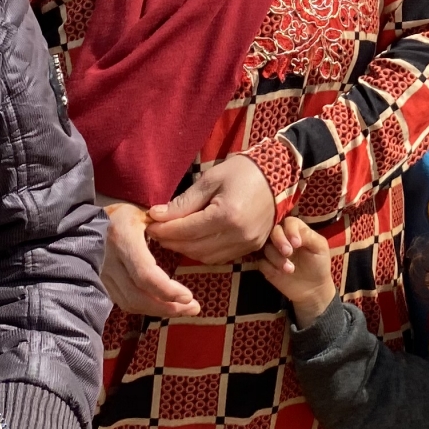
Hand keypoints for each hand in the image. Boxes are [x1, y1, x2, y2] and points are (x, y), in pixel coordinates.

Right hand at [96, 197, 199, 317]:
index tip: (189, 297)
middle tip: (193, 307)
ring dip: (158, 310)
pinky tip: (162, 304)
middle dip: (167, 307)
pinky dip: (145, 306)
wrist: (84, 221)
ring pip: (130, 303)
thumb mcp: (143, 213)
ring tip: (182, 308)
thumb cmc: (122, 215)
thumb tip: (190, 241)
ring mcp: (100, 275)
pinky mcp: (100, 284)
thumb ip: (165, 227)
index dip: (167, 290)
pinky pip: (123, 301)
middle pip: (138, 296)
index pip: (145, 275)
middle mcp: (108, 260)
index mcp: (122, 238)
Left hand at [149, 155, 277, 263]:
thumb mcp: (211, 179)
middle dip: (171, 241)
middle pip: (193, 247)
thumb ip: (184, 201)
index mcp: (227, 215)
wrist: (279, 174)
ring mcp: (247, 244)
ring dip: (185, 249)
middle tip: (157, 230)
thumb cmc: (243, 171)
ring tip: (172, 235)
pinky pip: (219, 257)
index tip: (149, 224)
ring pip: (205, 257)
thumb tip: (156, 215)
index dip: (163, 230)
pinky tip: (193, 240)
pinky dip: (202, 252)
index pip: (185, 230)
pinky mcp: (252, 248)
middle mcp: (238, 234)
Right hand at [255, 216, 339, 327]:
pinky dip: (269, 267)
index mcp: (296, 230)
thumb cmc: (318, 264)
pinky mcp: (266, 265)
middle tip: (288, 253)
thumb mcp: (320, 247)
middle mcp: (282, 237)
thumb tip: (293, 236)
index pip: (288, 222)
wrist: (312, 288)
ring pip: (265, 247)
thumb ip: (308, 236)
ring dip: (277, 258)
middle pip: (273, 231)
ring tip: (290, 269)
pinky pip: (260, 261)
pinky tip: (279, 274)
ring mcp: (272, 251)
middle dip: (279, 241)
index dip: (290, 231)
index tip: (297, 244)